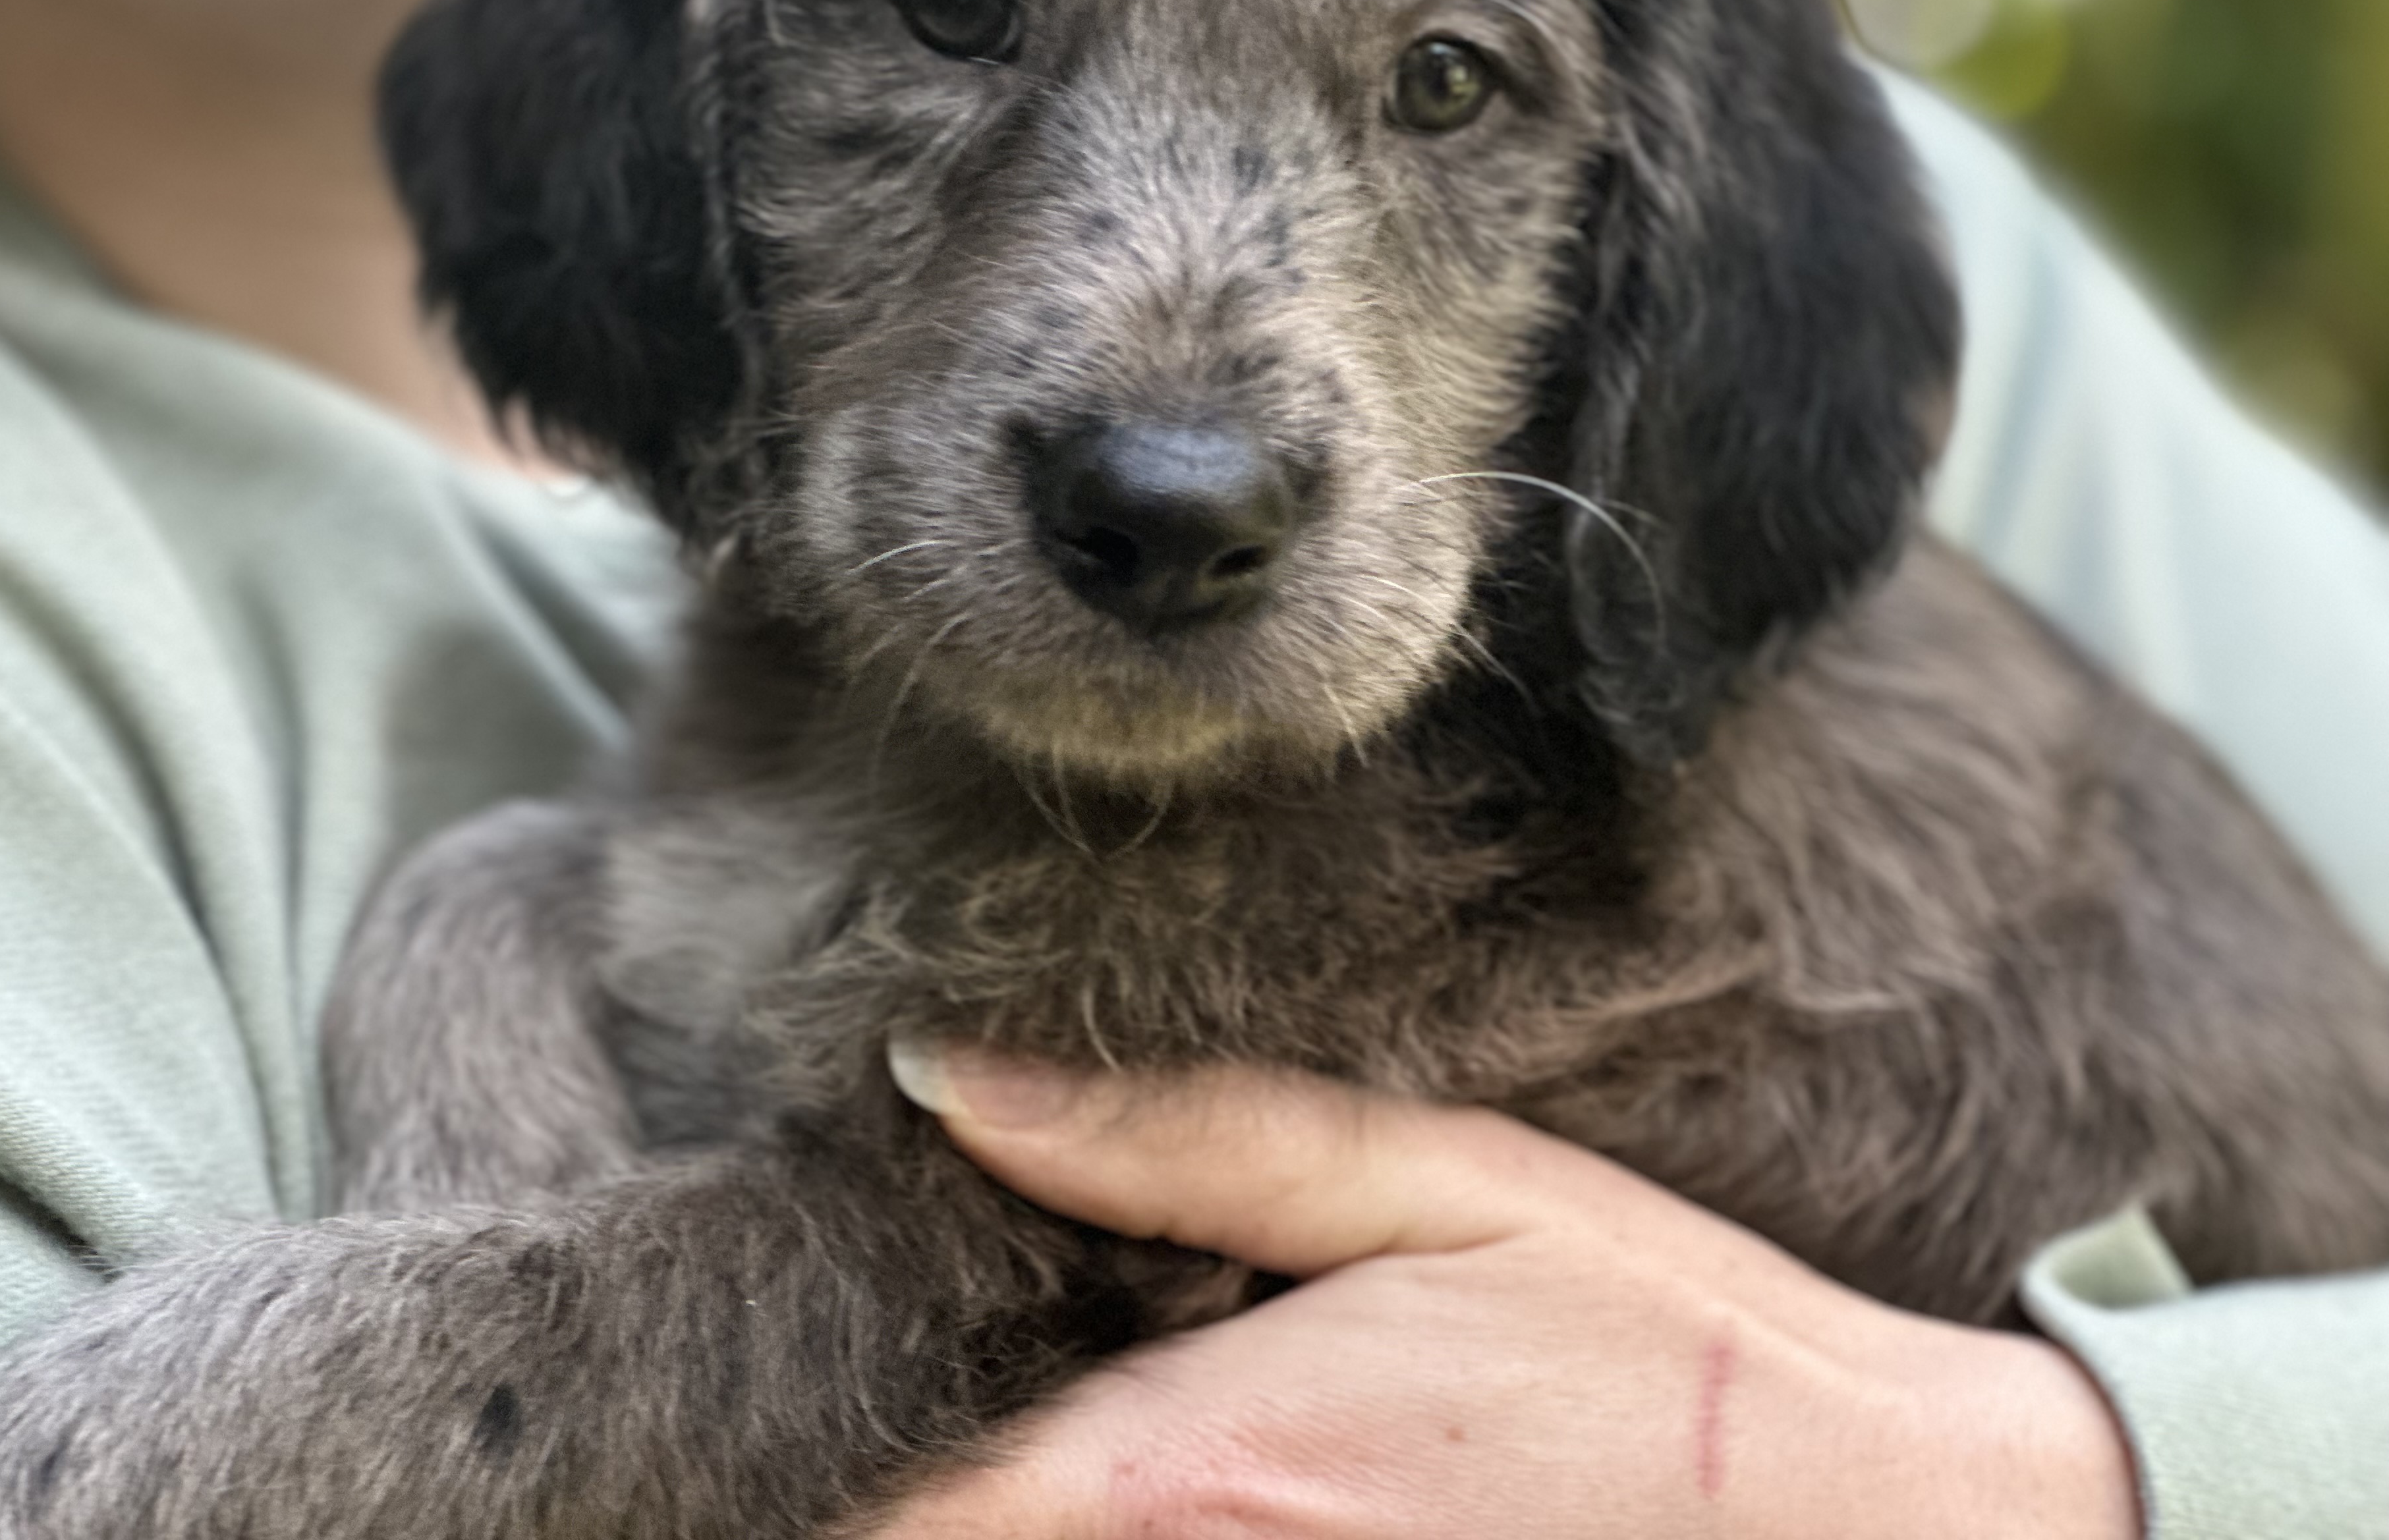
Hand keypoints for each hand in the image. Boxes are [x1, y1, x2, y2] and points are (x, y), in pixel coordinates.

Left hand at [875, 1051, 2142, 1538]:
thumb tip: (939, 1072)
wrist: (1882, 1532)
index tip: (685, 1455)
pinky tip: (1128, 1490)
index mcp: (1189, 1473)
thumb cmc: (1654, 1350)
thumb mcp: (1431, 1186)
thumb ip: (1177, 1139)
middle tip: (825, 1441)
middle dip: (889, 1509)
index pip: (890, 1526)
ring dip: (989, 1525)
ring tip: (944, 1460)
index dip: (779, 1498)